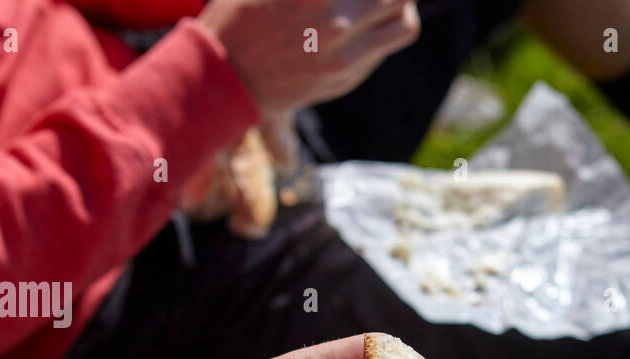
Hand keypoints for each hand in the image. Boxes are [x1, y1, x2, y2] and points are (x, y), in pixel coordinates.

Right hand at [199, 0, 420, 111]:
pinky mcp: (347, 78)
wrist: (224, 80)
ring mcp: (346, 56)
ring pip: (405, 26)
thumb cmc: (239, 15)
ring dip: (403, 8)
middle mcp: (336, 23)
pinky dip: (380, 32)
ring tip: (387, 2)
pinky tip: (361, 25)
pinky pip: (382, 50)